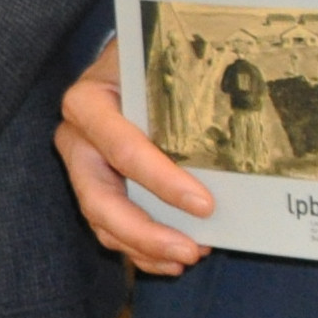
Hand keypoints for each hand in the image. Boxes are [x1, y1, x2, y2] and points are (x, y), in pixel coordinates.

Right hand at [55, 36, 213, 276]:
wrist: (126, 58)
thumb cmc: (147, 58)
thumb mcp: (157, 62)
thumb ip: (180, 90)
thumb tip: (240, 116)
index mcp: (88, 103)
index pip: (124, 150)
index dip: (163, 182)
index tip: (205, 205)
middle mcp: (77, 138)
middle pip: (101, 200)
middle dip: (146, 233)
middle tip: (191, 251)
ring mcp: (82, 166)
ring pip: (103, 221)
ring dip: (145, 247)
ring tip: (189, 256)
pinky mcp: (95, 185)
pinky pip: (111, 228)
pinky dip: (140, 249)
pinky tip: (171, 260)